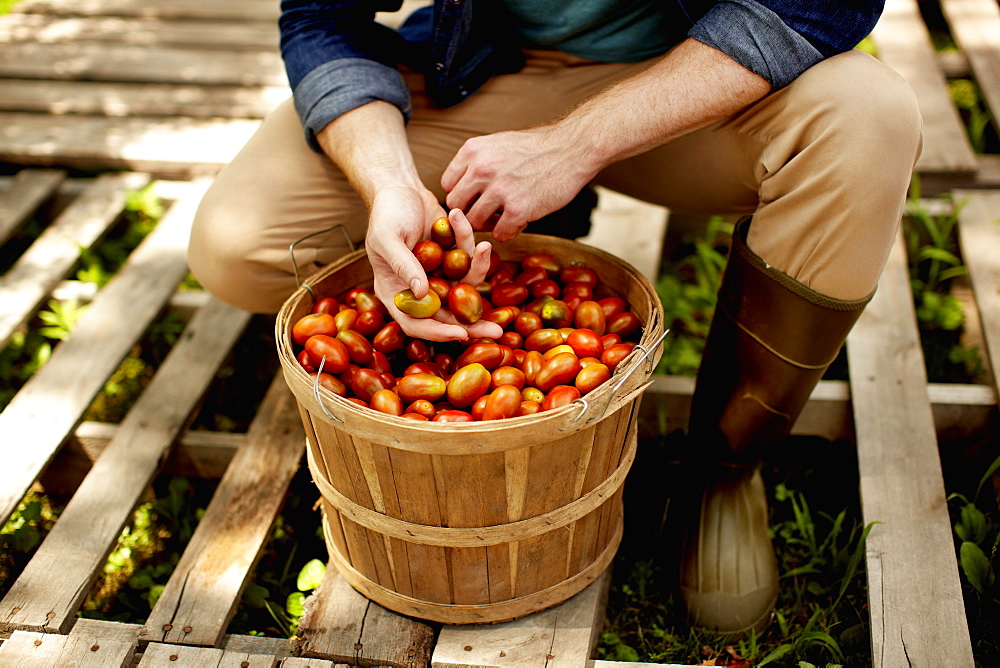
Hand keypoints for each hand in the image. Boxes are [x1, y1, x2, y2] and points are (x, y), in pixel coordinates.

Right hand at [366, 189, 501, 341]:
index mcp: (395, 292)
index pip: (415, 324)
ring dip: (479, 270)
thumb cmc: (386, 213)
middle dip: (472, 323)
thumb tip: (422, 293)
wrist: (400, 188)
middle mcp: (418, 290)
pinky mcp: (453, 260)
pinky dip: (471, 245)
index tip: (460, 334)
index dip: (437, 332)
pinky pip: (469, 261)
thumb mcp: (387, 237)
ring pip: (464, 287)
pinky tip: (464, 221)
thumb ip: (402, 264)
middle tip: (497, 330)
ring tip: (485, 247)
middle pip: (446, 316)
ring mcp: (438, 276)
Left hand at [441, 125, 596, 240]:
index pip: (447, 185)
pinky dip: (509, 232)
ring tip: (505, 217)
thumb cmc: (537, 148)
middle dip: (470, 212)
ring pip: (475, 222)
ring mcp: (499, 189)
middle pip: (456, 206)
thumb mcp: (498, 143)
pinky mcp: (519, 209)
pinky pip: (500, 233)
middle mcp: (481, 169)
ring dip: (489, 224)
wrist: (573, 148)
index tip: (476, 197)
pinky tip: (520, 222)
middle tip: (488, 212)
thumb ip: (476, 162)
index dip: (462, 195)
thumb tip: (460, 187)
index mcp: (473, 151)